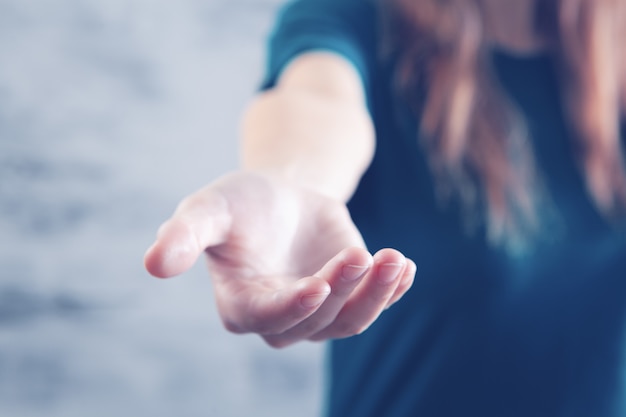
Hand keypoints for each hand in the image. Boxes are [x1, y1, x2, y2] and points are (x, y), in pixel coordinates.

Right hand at [144, 172, 415, 347]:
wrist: (278, 194)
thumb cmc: (238, 203)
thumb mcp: (208, 209)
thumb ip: (184, 235)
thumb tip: (153, 264)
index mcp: (242, 303)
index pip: (268, 318)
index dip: (292, 308)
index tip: (318, 286)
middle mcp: (281, 316)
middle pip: (316, 319)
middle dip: (341, 290)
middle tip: (362, 254)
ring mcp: (319, 310)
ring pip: (351, 319)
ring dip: (377, 294)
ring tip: (395, 260)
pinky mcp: (347, 294)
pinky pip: (373, 302)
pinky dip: (392, 289)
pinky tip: (404, 267)